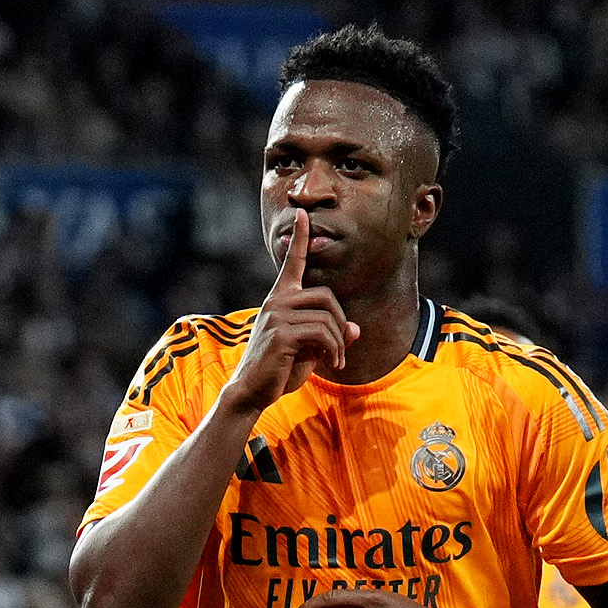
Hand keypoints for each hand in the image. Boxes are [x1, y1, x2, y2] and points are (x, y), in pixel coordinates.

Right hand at [220, 211, 353, 417]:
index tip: (302, 214)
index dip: (300, 239)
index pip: (293, 264)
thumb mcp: (309, 350)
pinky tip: (331, 364)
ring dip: (339, 342)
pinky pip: (322, 333)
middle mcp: (277, 302)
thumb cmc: (279, 370)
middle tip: (341, 350)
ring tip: (337, 361)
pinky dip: (334, 350)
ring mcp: (277, 315)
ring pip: (327, 317)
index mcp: (280, 300)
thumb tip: (354, 328)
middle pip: (326, 296)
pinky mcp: (282, 333)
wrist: (252, 392)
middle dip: (341, 323)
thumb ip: (329, 335)